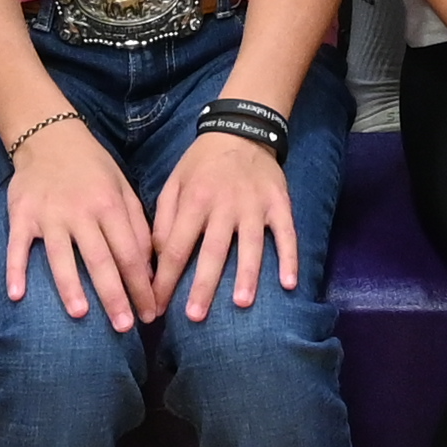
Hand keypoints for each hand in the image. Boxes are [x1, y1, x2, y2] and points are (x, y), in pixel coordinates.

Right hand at [2, 108, 153, 331]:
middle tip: (125, 327)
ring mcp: (49, 215)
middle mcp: (81, 212)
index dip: (142, 286)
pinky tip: (17, 294)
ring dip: (70, 286)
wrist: (50, 136)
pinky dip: (16, 269)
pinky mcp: (22, 215)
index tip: (151, 314)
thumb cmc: (93, 168)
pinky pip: (18, 246)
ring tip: (80, 315)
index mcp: (110, 205)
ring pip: (61, 256)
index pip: (130, 253)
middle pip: (100, 260)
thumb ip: (136, 224)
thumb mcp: (123, 187)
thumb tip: (149, 266)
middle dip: (114, 295)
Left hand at [152, 119, 301, 321]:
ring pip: (250, 245)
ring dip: (247, 274)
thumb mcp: (174, 183)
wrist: (242, 129)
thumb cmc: (202, 164)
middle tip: (195, 317)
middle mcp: (224, 205)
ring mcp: (254, 205)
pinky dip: (289, 258)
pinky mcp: (279, 204)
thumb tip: (157, 260)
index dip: (165, 280)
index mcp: (193, 201)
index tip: (157, 307)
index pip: (176, 248)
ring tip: (241, 304)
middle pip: (213, 251)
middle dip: (203, 285)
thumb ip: (163, 219)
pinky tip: (289, 284)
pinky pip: (286, 234)